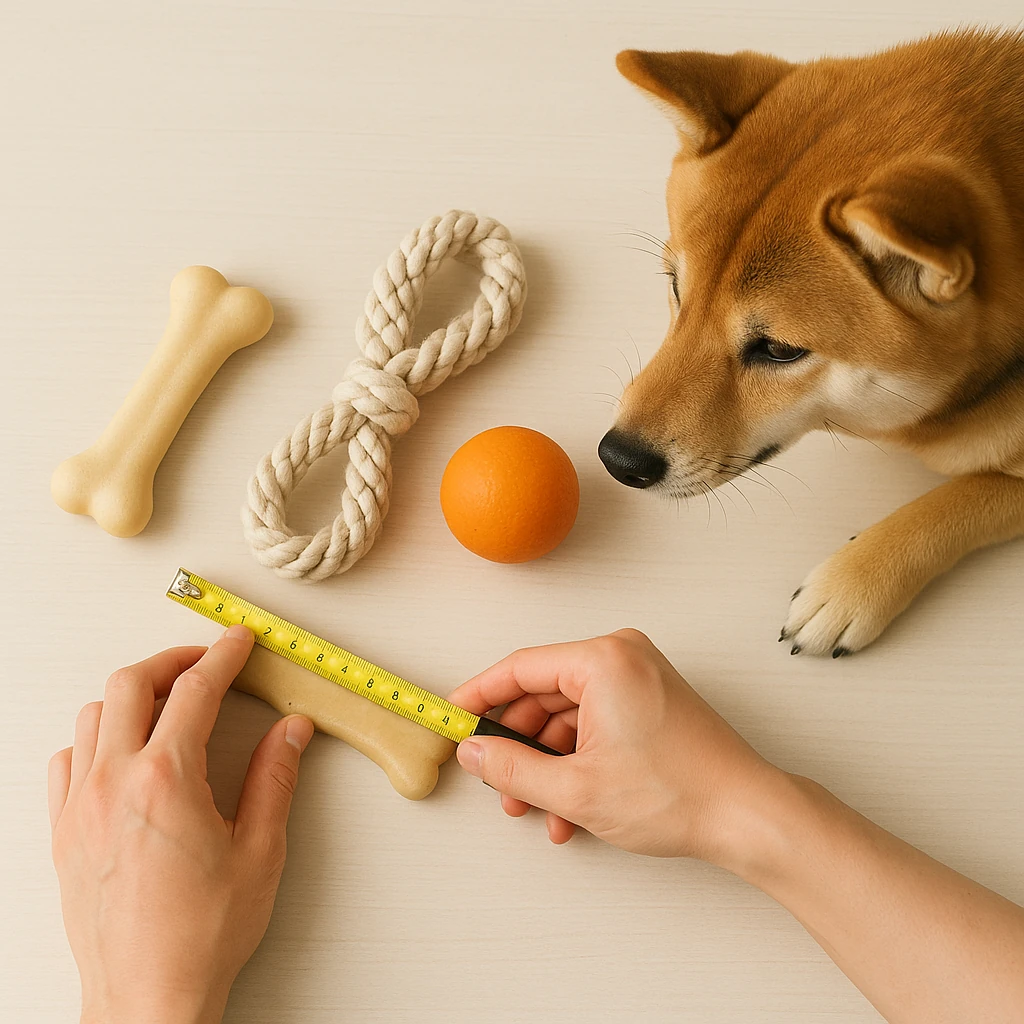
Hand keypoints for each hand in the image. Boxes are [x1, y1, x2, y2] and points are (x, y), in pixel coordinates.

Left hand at [47, 626, 313, 1023]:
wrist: (148, 998)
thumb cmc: (201, 934)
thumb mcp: (260, 851)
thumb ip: (276, 779)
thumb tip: (290, 732)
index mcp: (166, 781)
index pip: (196, 691)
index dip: (222, 657)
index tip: (238, 642)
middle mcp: (114, 783)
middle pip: (132, 684)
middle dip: (172, 661)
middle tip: (204, 663)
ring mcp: (80, 806)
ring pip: (94, 715)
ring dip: (133, 696)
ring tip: (167, 704)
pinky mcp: (63, 833)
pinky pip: (67, 759)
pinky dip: (96, 737)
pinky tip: (123, 752)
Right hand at [448, 629, 780, 860]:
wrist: (746, 815)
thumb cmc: (677, 794)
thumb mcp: (575, 789)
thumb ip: (511, 769)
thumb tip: (474, 754)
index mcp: (602, 660)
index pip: (519, 668)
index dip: (478, 696)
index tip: (453, 717)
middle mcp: (621, 657)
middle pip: (542, 693)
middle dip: (517, 744)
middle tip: (496, 779)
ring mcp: (639, 678)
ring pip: (568, 714)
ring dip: (546, 762)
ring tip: (536, 808)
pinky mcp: (650, 701)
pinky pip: (596, 722)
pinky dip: (577, 760)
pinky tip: (568, 809)